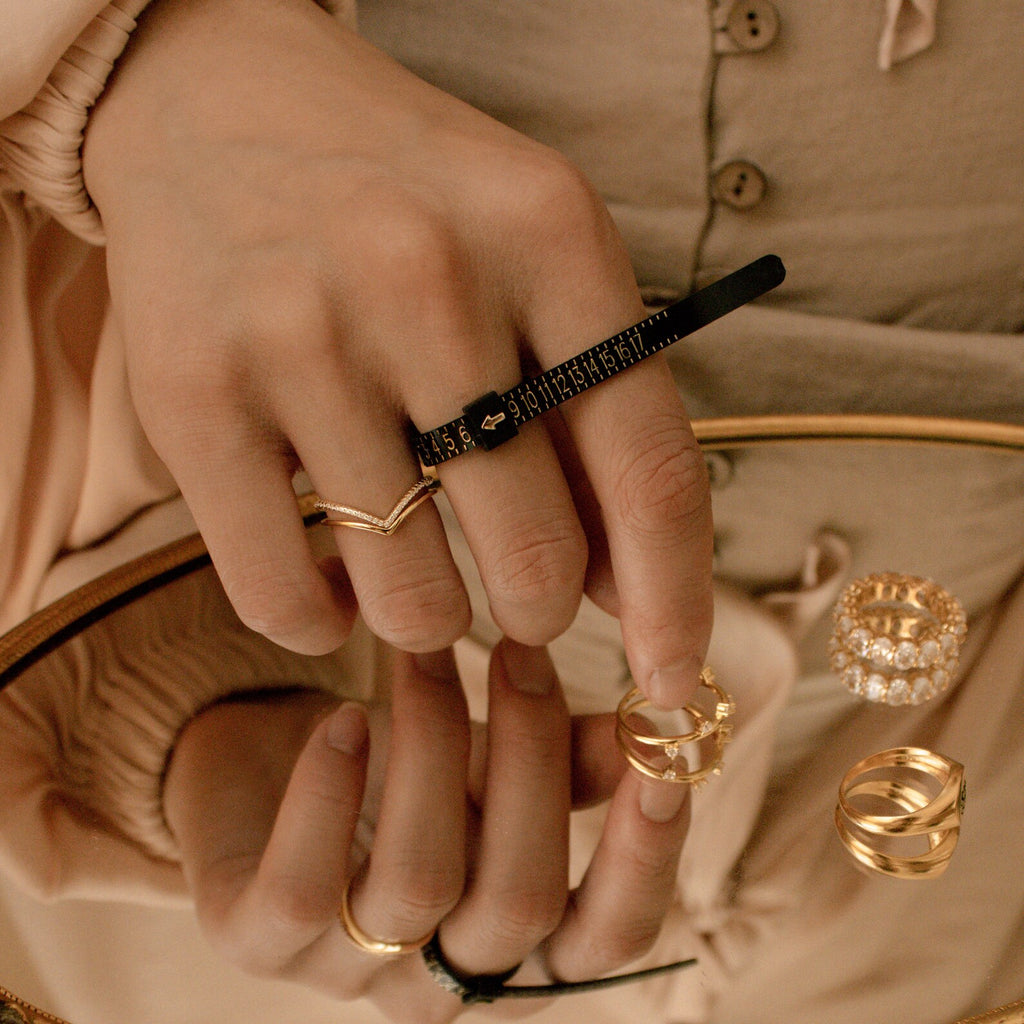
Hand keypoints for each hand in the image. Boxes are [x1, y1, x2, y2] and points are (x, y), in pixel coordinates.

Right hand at [82, 0, 711, 705]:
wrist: (216, 101)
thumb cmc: (401, 197)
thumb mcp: (528, 258)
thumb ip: (588, 417)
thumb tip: (621, 592)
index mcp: (550, 235)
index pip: (651, 469)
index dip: (675, 602)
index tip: (672, 680)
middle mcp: (428, 279)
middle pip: (533, 557)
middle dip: (535, 609)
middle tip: (511, 584)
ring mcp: (302, 338)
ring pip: (413, 601)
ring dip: (429, 615)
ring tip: (411, 553)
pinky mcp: (192, 395)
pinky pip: (286, 603)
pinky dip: (325, 623)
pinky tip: (333, 576)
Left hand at [162, 641, 689, 1021]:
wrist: (263, 767)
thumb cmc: (393, 770)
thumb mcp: (487, 760)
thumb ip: (567, 760)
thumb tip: (656, 729)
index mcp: (509, 945)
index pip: (602, 941)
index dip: (643, 861)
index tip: (663, 758)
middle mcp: (439, 981)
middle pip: (519, 906)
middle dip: (532, 764)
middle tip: (522, 652)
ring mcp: (346, 973)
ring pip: (419, 886)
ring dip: (433, 749)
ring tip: (426, 654)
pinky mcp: (257, 944)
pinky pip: (302, 889)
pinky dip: (329, 795)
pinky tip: (342, 721)